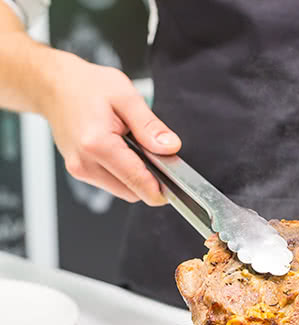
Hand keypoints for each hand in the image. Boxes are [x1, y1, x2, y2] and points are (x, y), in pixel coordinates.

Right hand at [41, 53, 180, 204]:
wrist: (52, 86)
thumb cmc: (85, 86)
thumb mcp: (126, 97)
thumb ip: (150, 126)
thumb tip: (170, 148)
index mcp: (97, 144)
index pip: (137, 182)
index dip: (160, 188)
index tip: (174, 182)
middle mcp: (85, 163)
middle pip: (131, 192)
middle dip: (148, 179)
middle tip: (154, 154)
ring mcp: (80, 170)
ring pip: (122, 190)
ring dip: (135, 177)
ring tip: (133, 147)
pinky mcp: (79, 172)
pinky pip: (111, 183)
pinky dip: (122, 173)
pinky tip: (121, 150)